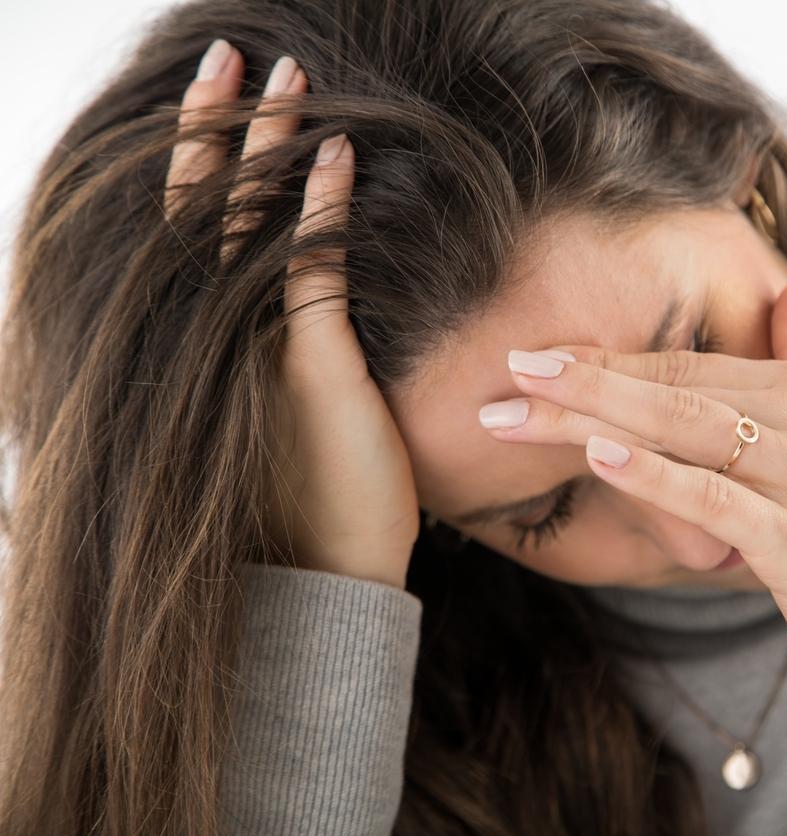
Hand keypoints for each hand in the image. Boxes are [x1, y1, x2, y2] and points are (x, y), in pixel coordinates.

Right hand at [165, 40, 420, 587]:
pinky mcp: (308, 364)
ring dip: (267, 144)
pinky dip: (321, 209)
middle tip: (233, 56)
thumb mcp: (290, 413)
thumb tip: (304, 301)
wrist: (325, 577)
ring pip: (251, 224)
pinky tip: (335, 153)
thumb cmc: (313, 503)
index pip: (200, 228)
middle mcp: (219, 335)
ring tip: (283, 75)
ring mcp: (257, 346)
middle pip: (208, 207)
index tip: (224, 94)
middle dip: (219, 126)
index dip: (207, 156)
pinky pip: (311, 270)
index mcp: (212, 341)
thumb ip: (290, 347)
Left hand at [485, 272, 786, 666]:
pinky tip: (599, 456)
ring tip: (523, 405)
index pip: (686, 363)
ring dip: (596, 414)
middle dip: (582, 380)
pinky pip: (712, 496)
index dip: (608, 358)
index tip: (539, 357)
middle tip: (508, 371)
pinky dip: (654, 475)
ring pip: (682, 430)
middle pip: (673, 387)